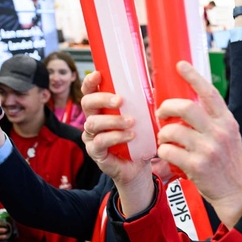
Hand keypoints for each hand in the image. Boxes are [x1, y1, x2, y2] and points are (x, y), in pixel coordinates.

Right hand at [79, 71, 151, 187]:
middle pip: (87, 103)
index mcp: (102, 109)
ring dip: (112, 120)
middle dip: (102, 99)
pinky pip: (100, 142)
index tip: (98, 74)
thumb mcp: (143, 119)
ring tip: (131, 122)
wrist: (139, 167)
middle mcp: (93, 120)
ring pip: (92, 123)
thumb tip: (154, 88)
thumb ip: (144, 104)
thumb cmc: (139, 140)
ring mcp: (92, 137)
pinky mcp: (96, 152)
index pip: (90, 91)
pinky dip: (115, 137)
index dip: (90, 82)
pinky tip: (130, 136)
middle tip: (120, 100)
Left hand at [156, 61, 241, 227]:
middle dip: (167, 107)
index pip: (209, 93)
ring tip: (165, 139)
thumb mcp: (230, 136)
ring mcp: (208, 149)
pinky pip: (168, 151)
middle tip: (161, 113)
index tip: (180, 65)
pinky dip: (163, 151)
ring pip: (172, 131)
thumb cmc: (228, 163)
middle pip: (186, 108)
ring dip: (163, 134)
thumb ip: (214, 120)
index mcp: (227, 122)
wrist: (237, 193)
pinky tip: (167, 154)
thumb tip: (189, 102)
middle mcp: (219, 133)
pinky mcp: (197, 165)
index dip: (193, 77)